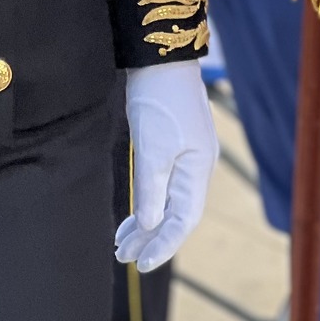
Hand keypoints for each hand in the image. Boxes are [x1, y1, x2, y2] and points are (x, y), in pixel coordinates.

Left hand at [116, 59, 217, 271]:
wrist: (159, 56)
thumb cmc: (159, 99)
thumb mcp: (153, 147)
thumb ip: (152, 190)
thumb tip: (151, 227)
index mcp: (197, 170)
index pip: (183, 220)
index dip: (163, 245)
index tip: (140, 264)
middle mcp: (196, 167)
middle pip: (176, 214)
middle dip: (151, 239)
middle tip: (123, 257)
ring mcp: (185, 155)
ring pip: (167, 201)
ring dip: (146, 224)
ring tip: (122, 243)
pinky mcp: (172, 145)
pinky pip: (162, 185)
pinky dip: (147, 203)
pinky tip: (132, 214)